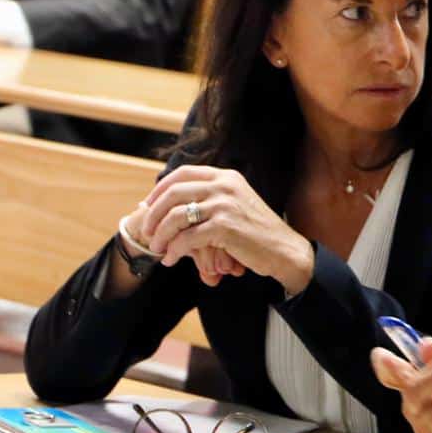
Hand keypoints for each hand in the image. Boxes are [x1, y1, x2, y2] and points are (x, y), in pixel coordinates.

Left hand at [138, 166, 312, 294]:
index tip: (148, 204)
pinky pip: (187, 238)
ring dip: (160, 235)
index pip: (183, 173)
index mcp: (226, 177)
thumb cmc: (258, 232)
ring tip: (156, 248)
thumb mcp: (236, 203)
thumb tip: (172, 203)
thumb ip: (211, 197)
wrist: (284, 250)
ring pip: (176, 216)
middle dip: (153, 213)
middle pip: (174, 193)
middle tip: (147, 231)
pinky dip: (174, 250)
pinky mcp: (224, 227)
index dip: (160, 188)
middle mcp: (224, 186)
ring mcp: (225, 205)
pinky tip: (170, 259)